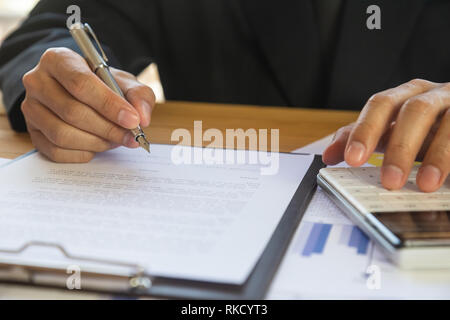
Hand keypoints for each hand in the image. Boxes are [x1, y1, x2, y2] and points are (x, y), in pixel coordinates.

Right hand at [21, 47, 154, 162]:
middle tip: (130, 137)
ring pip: (62, 134)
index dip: (109, 105)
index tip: (132, 120)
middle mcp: (37, 81)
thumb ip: (139, 95)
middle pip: (72, 112)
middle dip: (108, 129)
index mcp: (59, 59)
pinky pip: (56, 151)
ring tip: (115, 140)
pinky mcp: (32, 132)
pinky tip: (97, 146)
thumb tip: (142, 118)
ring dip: (96, 142)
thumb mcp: (125, 83)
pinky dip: (82, 153)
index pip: (81, 84)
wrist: (82, 93)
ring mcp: (31, 108)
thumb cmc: (103, 85)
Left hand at [323, 79, 448, 191]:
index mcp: (403, 96)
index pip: (379, 105)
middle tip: (390, 180)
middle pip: (413, 111)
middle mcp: (430, 94)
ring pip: (447, 122)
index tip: (352, 158)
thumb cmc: (422, 129)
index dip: (365, 130)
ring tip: (426, 184)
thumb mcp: (390, 133)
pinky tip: (449, 178)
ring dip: (437, 154)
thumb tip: (328, 156)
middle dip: (399, 147)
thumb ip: (361, 140)